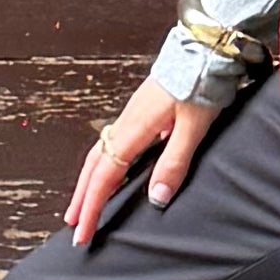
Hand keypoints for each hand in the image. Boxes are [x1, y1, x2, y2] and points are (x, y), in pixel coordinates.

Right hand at [68, 73, 216, 247]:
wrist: (205, 47)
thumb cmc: (201, 82)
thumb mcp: (194, 127)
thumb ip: (175, 162)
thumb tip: (156, 198)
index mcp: (135, 129)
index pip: (105, 177)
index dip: (92, 207)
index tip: (83, 233)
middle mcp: (127, 123)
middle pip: (95, 166)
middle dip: (82, 197)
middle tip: (74, 224)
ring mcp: (132, 116)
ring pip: (101, 154)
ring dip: (90, 181)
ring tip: (84, 203)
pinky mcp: (141, 111)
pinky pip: (113, 144)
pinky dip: (104, 164)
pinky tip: (112, 171)